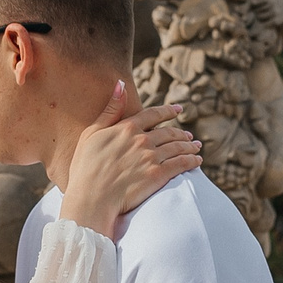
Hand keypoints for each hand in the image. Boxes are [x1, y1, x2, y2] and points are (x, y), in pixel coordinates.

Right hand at [62, 82, 202, 238]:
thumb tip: (120, 84)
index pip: (154, 114)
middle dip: (181, 133)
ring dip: (190, 146)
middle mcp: (142, 139)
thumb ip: (109, 110)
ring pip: (178, 147)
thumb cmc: (85, 167)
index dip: (168, 111)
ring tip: (196, 147)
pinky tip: (197, 161)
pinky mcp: (159, 175)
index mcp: (127, 127)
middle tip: (189, 136)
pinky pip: (181, 164)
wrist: (91, 198)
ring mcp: (152, 157)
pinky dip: (192, 161)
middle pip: (169, 132)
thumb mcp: (91, 133)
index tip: (178, 109)